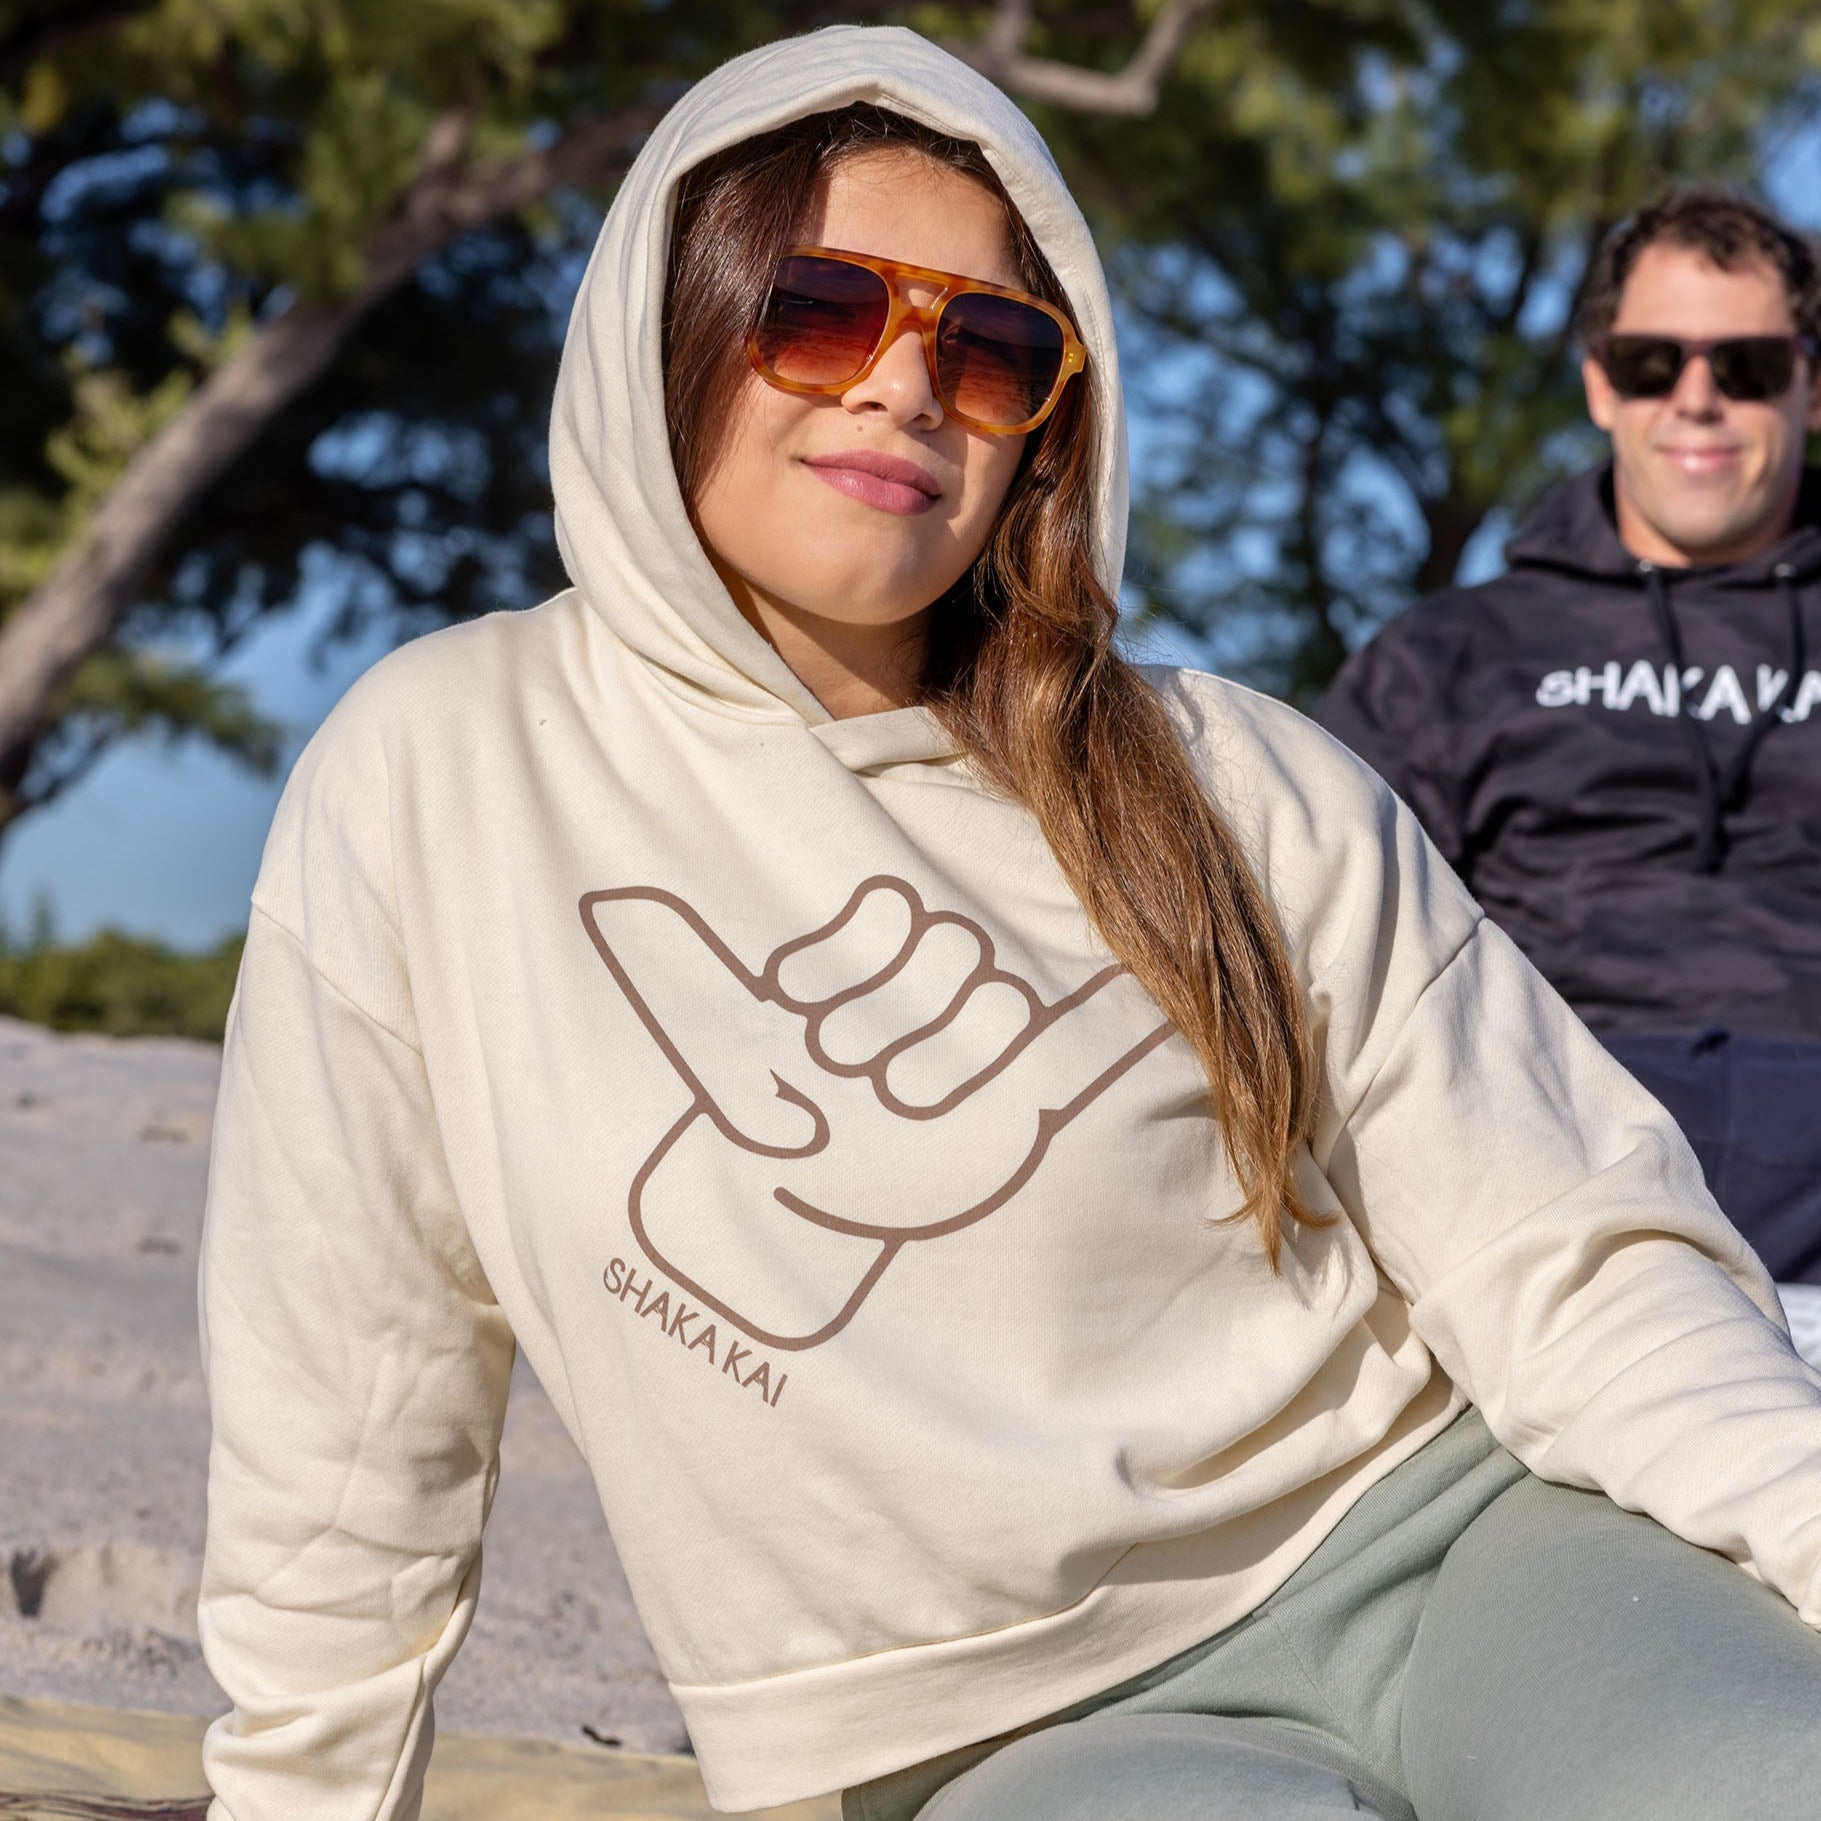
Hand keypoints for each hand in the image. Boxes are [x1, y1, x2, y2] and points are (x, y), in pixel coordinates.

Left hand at [581, 875, 1172, 1348]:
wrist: (811, 1230)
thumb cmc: (763, 1126)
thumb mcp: (715, 1051)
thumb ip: (677, 973)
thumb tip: (606, 900)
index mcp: (871, 967)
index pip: (893, 911)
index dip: (851, 960)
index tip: (800, 1014)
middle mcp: (932, 998)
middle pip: (948, 945)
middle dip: (891, 1008)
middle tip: (843, 1070)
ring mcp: (982, 1049)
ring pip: (997, 997)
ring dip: (941, 1057)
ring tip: (896, 1109)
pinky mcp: (1025, 1105)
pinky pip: (1086, 1054)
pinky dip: (1110, 1034)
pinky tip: (1130, 1022)